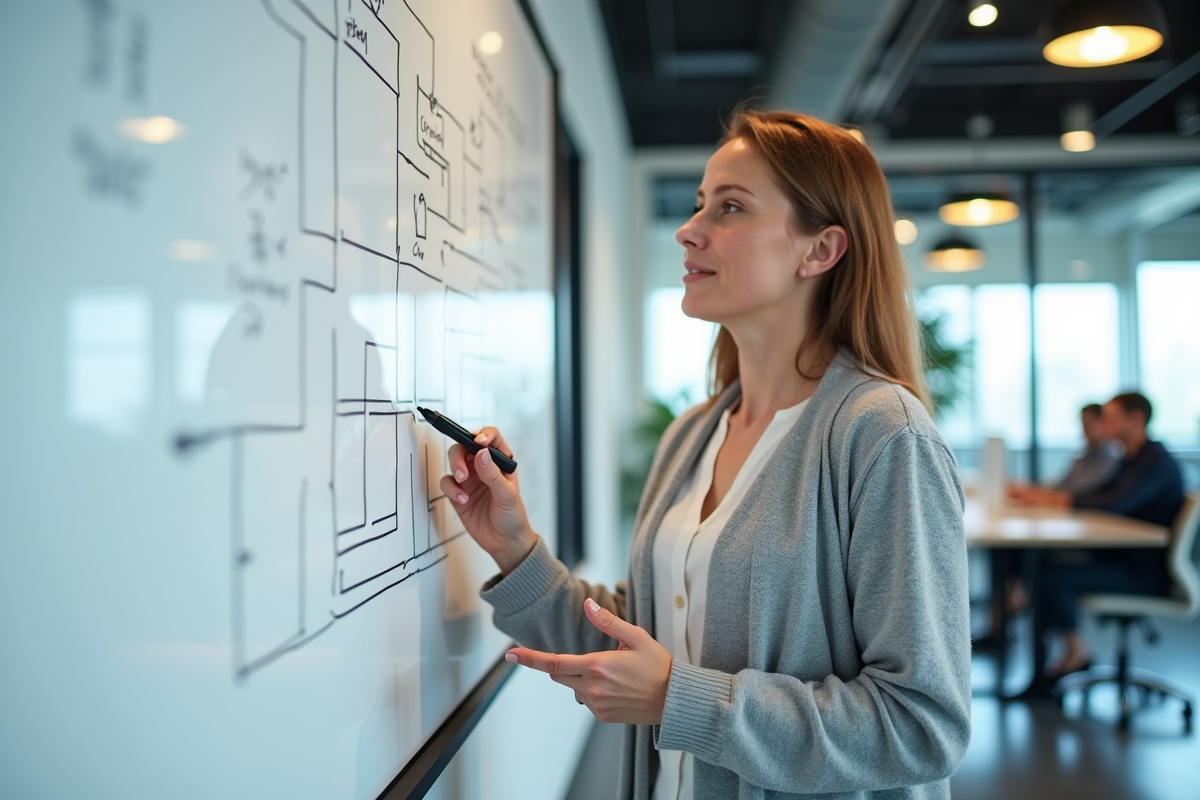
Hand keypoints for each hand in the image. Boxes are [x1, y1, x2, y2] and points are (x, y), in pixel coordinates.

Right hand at [439, 427, 535, 574]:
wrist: (504, 542)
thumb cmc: (512, 516)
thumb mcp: (507, 495)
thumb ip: (493, 474)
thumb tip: (482, 454)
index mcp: (501, 462)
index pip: (491, 438)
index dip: (483, 435)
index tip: (478, 442)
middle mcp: (484, 467)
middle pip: (465, 447)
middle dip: (459, 455)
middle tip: (463, 471)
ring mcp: (470, 479)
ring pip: (454, 462)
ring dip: (454, 468)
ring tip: (463, 483)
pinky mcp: (458, 493)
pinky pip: (447, 483)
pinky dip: (451, 489)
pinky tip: (463, 499)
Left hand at [505, 598, 672, 725]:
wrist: (675, 700)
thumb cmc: (658, 666)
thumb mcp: (637, 637)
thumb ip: (608, 622)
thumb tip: (587, 605)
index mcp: (597, 666)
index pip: (553, 663)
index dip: (529, 659)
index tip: (510, 655)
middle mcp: (593, 688)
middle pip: (559, 675)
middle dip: (563, 665)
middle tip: (592, 658)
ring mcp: (597, 705)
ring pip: (574, 688)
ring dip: (582, 678)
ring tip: (615, 674)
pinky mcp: (603, 716)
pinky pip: (588, 700)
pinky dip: (594, 691)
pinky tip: (617, 688)